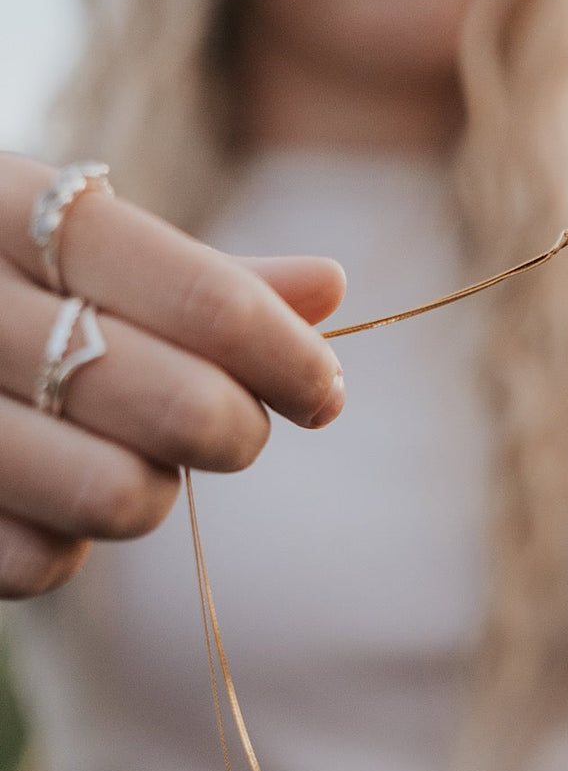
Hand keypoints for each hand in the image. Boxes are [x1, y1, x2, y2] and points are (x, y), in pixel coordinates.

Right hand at [0, 154, 346, 597]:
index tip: (323, 394)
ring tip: (116, 453)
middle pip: (186, 409)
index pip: (208, 300)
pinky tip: (34, 495)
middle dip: (232, 430)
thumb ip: (197, 276)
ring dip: (145, 490)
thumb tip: (333, 287)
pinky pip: (40, 564)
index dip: (291, 360)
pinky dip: (58, 544)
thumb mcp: (58, 243)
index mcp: (11, 206)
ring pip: (123, 499)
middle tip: (229, 427)